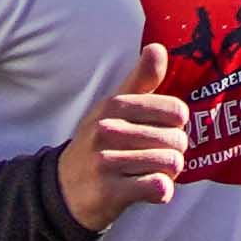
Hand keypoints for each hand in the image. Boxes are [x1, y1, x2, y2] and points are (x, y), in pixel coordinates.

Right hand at [57, 43, 190, 230]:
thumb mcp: (113, 109)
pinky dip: (160, 192)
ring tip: (149, 173)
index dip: (176, 126)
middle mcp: (107, 129)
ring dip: (168, 174)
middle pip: (177, 139)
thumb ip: (140, 80)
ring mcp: (106, 161)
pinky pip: (158, 187)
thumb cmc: (98, 145)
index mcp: (114, 106)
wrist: (63, 190)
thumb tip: (156, 47)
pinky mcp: (109, 192)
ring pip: (170, 163)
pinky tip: (146, 191)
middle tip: (153, 158)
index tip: (160, 132)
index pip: (176, 111)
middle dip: (174, 153)